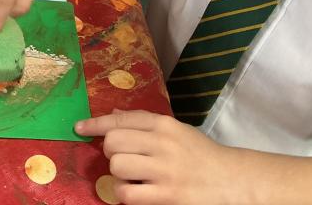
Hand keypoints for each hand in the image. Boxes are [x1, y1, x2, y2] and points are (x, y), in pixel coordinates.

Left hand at [75, 110, 241, 204]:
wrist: (232, 182)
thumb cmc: (202, 155)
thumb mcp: (177, 131)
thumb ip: (145, 123)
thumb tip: (114, 115)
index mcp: (165, 125)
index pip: (122, 119)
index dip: (96, 123)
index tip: (79, 127)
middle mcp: (163, 143)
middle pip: (113, 142)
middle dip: (111, 152)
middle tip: (124, 159)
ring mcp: (164, 170)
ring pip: (116, 166)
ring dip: (118, 175)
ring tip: (132, 177)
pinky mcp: (166, 196)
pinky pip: (126, 194)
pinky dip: (125, 195)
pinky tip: (137, 193)